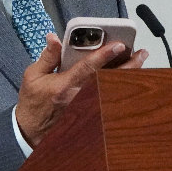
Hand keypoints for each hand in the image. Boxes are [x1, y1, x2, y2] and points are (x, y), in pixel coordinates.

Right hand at [15, 33, 147, 147]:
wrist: (31, 132)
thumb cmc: (33, 102)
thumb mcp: (33, 76)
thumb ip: (48, 56)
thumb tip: (54, 38)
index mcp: (63, 86)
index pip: (87, 68)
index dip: (104, 55)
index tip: (119, 45)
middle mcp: (78, 97)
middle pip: (108, 79)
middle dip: (127, 66)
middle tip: (141, 53)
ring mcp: (86, 107)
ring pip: (112, 89)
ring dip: (127, 76)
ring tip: (140, 61)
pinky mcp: (90, 114)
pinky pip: (108, 99)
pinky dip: (120, 88)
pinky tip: (131, 79)